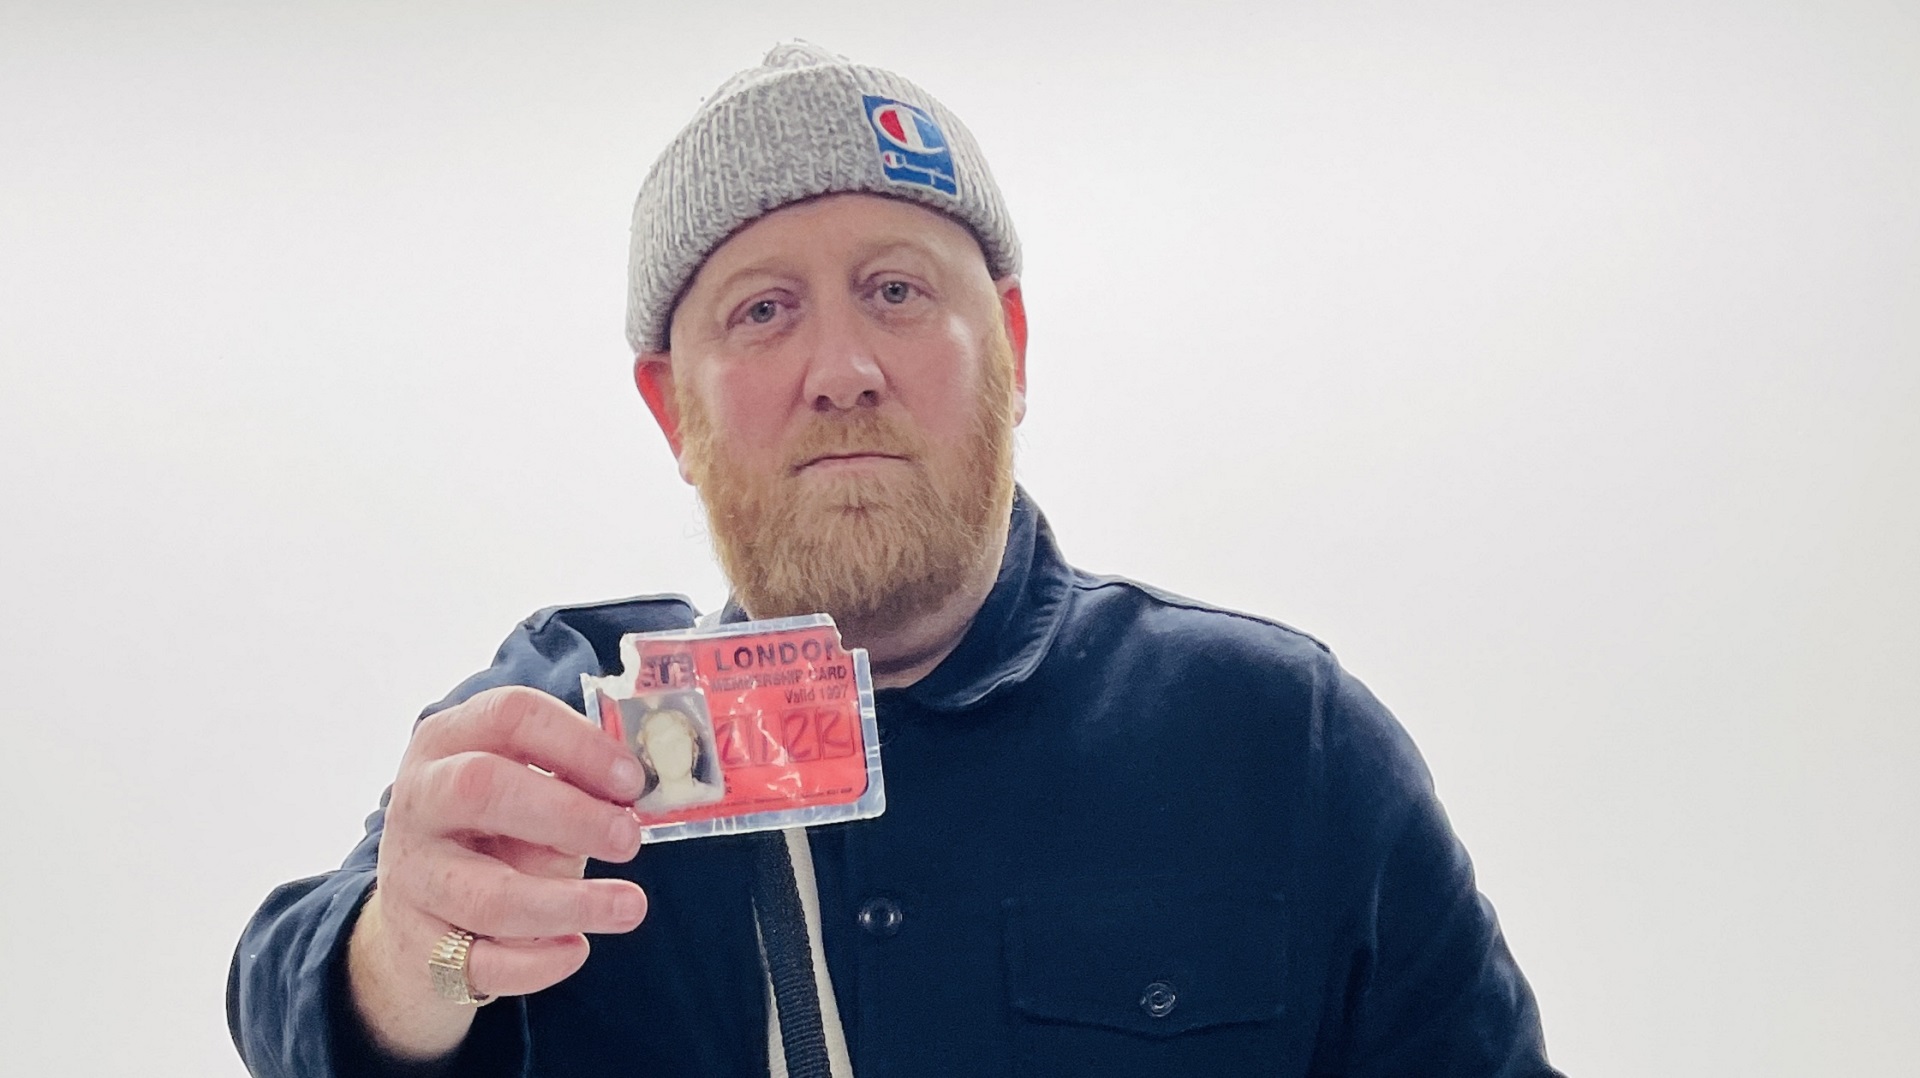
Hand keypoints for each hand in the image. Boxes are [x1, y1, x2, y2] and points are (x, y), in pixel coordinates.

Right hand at [346, 685, 648, 1060]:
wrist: (419, 913)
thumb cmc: (495, 831)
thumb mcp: (526, 789)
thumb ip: (573, 784)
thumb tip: (637, 799)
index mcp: (451, 740)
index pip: (509, 714)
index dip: (578, 743)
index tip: (632, 780)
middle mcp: (419, 799)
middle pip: (482, 789)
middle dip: (569, 815)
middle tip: (630, 839)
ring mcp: (412, 875)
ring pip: (487, 894)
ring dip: (570, 904)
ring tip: (631, 907)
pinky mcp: (419, 945)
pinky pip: (480, 963)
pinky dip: (537, 962)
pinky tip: (577, 949)